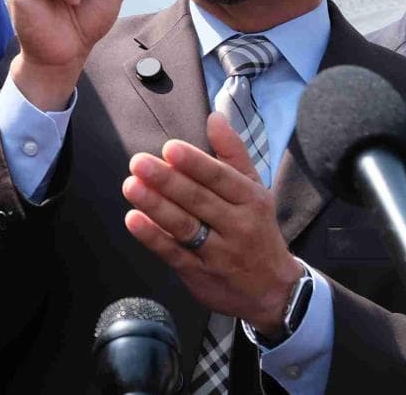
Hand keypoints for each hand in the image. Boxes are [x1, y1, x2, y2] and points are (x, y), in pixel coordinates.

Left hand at [122, 112, 305, 334]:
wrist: (274, 290)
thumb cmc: (257, 228)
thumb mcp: (255, 189)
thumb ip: (233, 153)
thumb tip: (215, 116)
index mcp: (251, 200)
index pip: (221, 178)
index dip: (195, 163)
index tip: (170, 148)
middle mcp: (236, 226)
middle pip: (199, 201)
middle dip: (167, 181)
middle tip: (139, 162)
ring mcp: (218, 253)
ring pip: (184, 226)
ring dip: (155, 206)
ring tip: (131, 186)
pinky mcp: (199, 274)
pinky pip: (173, 254)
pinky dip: (153, 237)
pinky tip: (133, 220)